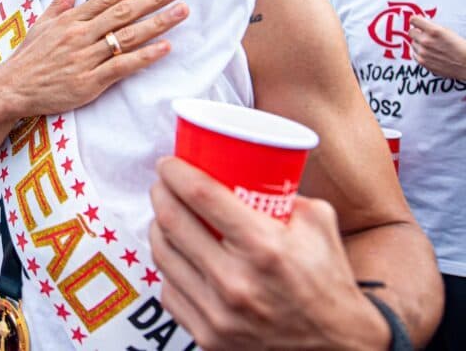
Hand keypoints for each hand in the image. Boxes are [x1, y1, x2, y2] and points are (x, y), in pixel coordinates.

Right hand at [0, 0, 187, 120]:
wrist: (11, 89)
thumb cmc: (28, 58)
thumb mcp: (41, 24)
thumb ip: (61, 1)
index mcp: (70, 20)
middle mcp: (80, 35)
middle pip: (123, 12)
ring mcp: (85, 58)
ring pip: (127, 36)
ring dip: (157, 23)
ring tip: (181, 12)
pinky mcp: (89, 82)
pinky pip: (122, 66)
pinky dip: (144, 57)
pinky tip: (164, 48)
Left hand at [148, 157, 388, 349]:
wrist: (337, 347)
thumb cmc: (327, 280)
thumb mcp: (318, 223)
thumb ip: (282, 193)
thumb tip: (245, 168)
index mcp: (264, 247)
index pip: (201, 196)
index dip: (175, 172)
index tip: (168, 163)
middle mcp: (236, 281)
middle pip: (172, 222)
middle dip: (160, 193)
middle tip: (163, 183)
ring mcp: (218, 313)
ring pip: (163, 255)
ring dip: (157, 227)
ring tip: (166, 215)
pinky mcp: (207, 337)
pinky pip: (169, 290)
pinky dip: (170, 268)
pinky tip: (177, 256)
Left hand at [409, 16, 465, 79]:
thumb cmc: (460, 48)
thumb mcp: (448, 31)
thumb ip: (432, 26)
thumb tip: (421, 23)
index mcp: (434, 31)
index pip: (413, 20)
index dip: (416, 21)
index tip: (417, 22)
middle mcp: (426, 41)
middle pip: (411, 32)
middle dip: (417, 32)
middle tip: (424, 35)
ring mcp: (423, 52)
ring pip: (413, 43)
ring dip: (419, 43)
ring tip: (431, 46)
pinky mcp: (422, 61)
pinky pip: (414, 53)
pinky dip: (419, 52)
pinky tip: (429, 53)